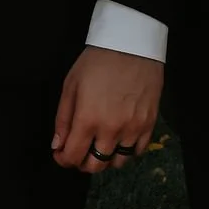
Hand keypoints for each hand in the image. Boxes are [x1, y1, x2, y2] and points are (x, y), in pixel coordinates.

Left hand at [51, 46, 162, 173]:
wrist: (132, 43)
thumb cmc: (98, 60)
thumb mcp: (71, 84)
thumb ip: (63, 118)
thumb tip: (58, 145)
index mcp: (88, 118)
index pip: (73, 156)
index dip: (63, 160)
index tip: (61, 154)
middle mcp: (111, 129)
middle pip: (95, 165)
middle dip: (82, 163)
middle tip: (80, 150)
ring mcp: (133, 128)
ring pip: (118, 162)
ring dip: (105, 158)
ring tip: (100, 145)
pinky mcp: (149, 123)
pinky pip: (138, 151)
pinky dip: (126, 151)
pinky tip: (120, 139)